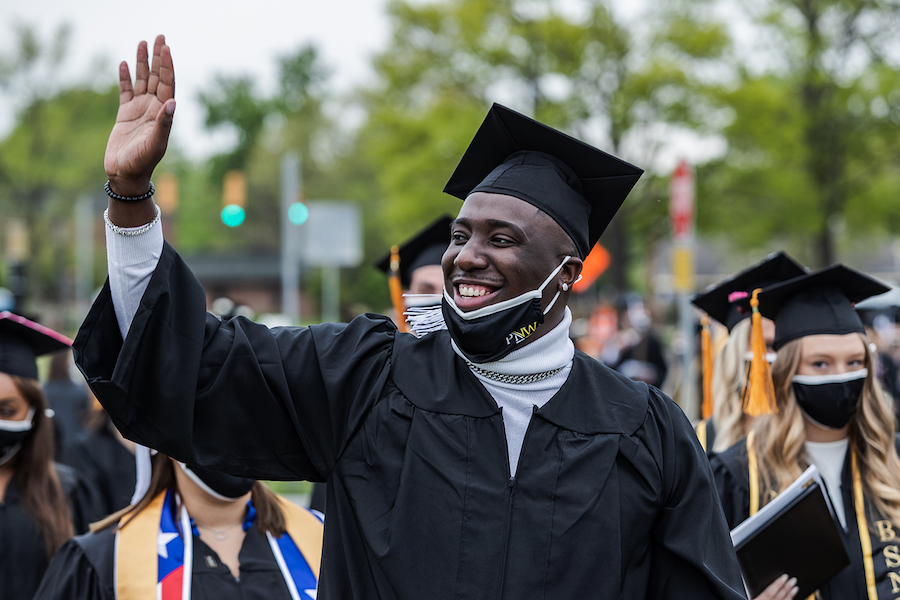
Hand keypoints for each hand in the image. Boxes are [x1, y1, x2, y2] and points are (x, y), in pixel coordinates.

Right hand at [104, 35, 174, 197]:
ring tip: (142, 42)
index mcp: (163, 114)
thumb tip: (172, 102)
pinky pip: (126, 91)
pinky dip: (126, 77)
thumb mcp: (155, 143)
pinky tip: (125, 63)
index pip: (168, 84)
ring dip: (143, 62)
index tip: (166, 48)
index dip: (167, 66)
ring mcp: (139, 110)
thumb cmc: (143, 162)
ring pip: (142, 81)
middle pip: (157, 77)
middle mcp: (153, 109)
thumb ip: (164, 123)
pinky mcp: (125, 114)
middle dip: (158, 58)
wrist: (125, 174)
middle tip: (159, 36)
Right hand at [753, 574, 797, 599]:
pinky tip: (791, 597)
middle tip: (793, 579)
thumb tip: (754, 583)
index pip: (769, 592)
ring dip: (790, 595)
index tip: (785, 576)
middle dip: (787, 588)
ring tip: (796, 588)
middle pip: (779, 597)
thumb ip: (751, 592)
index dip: (777, 584)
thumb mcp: (747, 598)